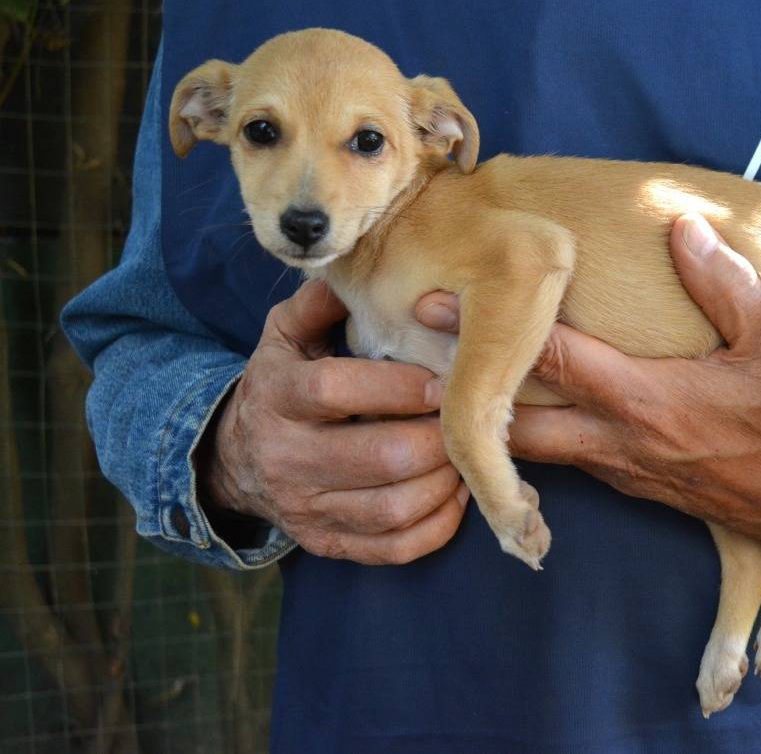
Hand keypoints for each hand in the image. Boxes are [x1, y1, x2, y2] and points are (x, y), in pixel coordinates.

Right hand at [197, 280, 469, 564]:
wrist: (237, 459)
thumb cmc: (284, 382)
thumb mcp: (287, 334)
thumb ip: (322, 302)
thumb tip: (362, 264)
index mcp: (277, 395)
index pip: (335, 390)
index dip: (397, 387)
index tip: (444, 380)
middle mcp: (286, 458)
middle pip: (376, 456)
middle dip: (436, 438)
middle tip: (472, 420)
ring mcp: (306, 509)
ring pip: (391, 508)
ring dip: (444, 483)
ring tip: (468, 455)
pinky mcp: (327, 544)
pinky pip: (392, 548)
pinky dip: (436, 527)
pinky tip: (455, 495)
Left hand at [415, 214, 760, 544]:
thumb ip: (725, 284)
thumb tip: (684, 228)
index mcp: (645, 396)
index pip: (549, 357)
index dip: (485, 331)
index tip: (432, 303)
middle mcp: (619, 437)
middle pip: (518, 415)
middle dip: (460, 392)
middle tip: (403, 358)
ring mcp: (621, 469)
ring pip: (536, 446)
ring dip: (488, 423)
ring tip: (435, 393)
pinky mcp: (632, 488)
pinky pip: (569, 462)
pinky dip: (533, 442)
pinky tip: (509, 422)